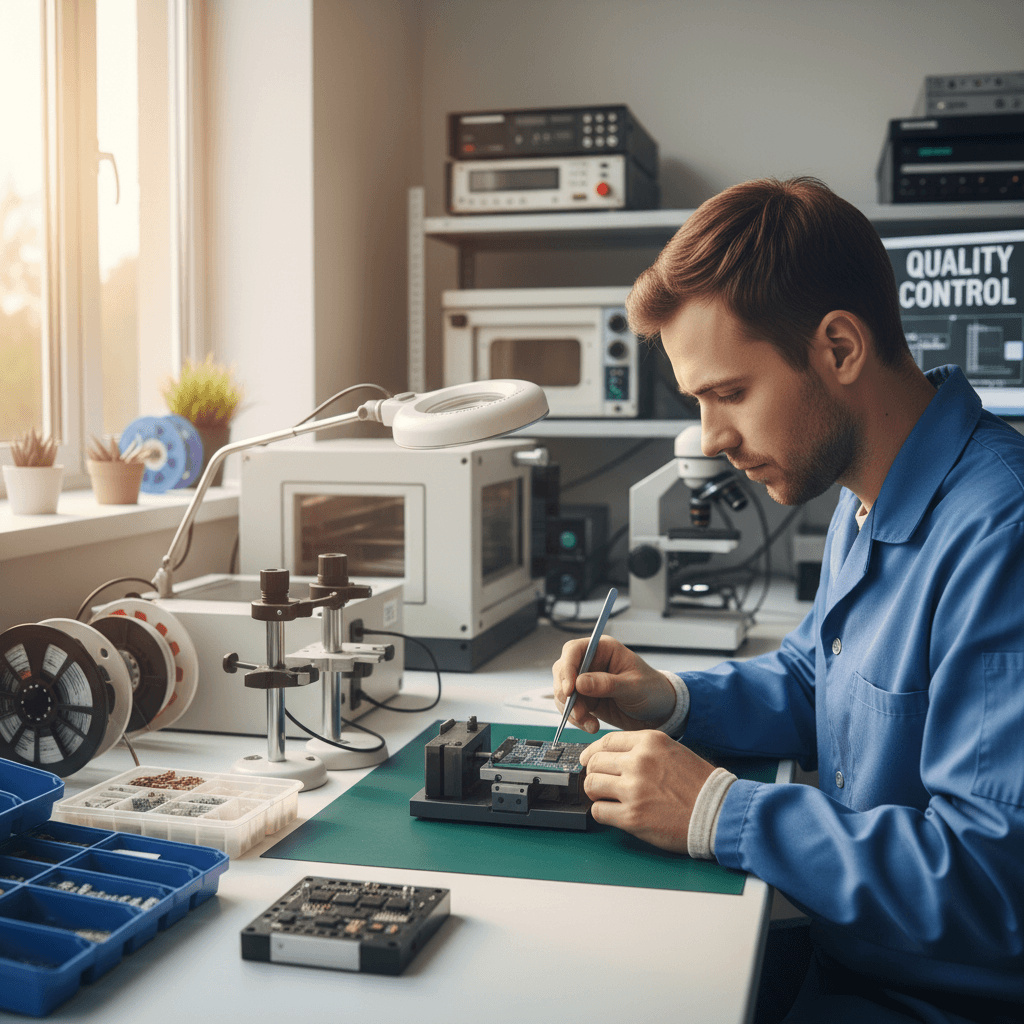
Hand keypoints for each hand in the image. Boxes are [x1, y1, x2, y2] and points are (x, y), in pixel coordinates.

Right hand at [551, 635, 675, 732]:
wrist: (659, 712)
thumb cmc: (653, 691)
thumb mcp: (634, 687)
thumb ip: (607, 684)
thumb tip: (579, 683)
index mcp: (604, 649)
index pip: (574, 651)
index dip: (567, 668)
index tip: (570, 690)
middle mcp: (591, 663)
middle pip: (563, 671)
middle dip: (566, 694)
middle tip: (577, 712)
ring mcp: (586, 681)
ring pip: (564, 693)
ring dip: (571, 710)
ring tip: (588, 723)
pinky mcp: (586, 699)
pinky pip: (570, 708)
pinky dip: (576, 719)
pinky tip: (591, 726)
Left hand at [580, 731, 715, 852]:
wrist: (719, 812)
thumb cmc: (699, 785)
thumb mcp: (672, 751)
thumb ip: (642, 750)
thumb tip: (612, 756)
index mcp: (649, 742)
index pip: (606, 741)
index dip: (593, 752)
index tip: (589, 760)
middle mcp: (639, 761)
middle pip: (595, 762)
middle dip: (595, 773)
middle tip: (602, 783)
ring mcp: (634, 789)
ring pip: (591, 784)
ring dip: (596, 793)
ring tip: (608, 798)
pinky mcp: (632, 817)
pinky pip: (598, 811)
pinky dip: (602, 812)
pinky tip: (614, 813)